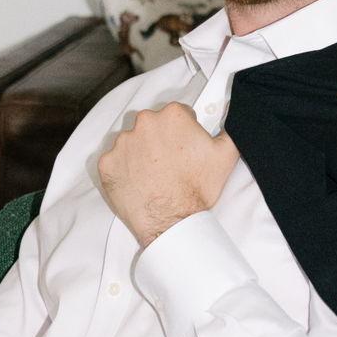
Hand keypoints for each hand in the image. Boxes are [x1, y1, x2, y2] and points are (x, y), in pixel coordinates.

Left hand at [97, 100, 239, 246]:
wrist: (172, 221)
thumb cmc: (196, 189)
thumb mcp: (226, 155)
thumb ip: (229, 130)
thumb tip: (230, 120)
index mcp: (172, 115)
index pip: (177, 114)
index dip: (183, 132)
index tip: (184, 147)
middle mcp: (144, 123)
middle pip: (152, 125)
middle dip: (159, 140)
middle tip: (169, 163)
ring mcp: (123, 143)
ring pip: (132, 142)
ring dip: (140, 154)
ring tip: (153, 175)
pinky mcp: (107, 163)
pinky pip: (114, 161)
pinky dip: (123, 170)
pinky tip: (138, 182)